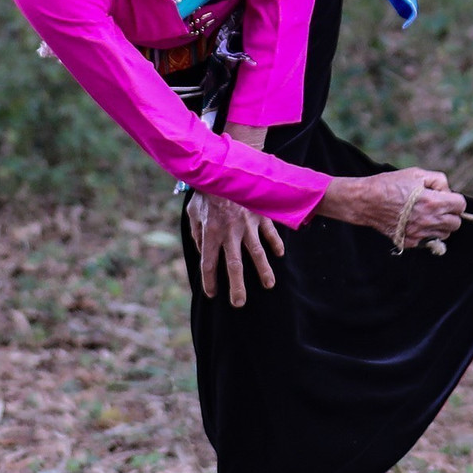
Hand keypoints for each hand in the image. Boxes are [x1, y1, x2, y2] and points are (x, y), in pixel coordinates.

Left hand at [187, 191, 284, 306]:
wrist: (224, 169)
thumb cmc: (206, 193)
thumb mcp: (193, 212)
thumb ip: (197, 234)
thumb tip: (201, 251)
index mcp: (210, 232)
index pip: (208, 263)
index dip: (209, 281)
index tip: (212, 294)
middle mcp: (229, 232)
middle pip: (234, 265)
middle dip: (237, 286)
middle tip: (239, 303)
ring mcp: (247, 225)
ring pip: (256, 252)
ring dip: (263, 270)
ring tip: (269, 285)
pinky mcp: (259, 215)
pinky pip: (269, 232)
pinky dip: (275, 243)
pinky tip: (279, 254)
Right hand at [320, 166, 465, 247]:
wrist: (366, 201)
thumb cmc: (390, 184)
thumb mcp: (416, 173)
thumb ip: (439, 181)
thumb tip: (447, 192)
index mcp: (434, 202)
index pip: (461, 206)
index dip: (454, 199)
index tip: (444, 197)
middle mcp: (429, 220)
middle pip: (456, 223)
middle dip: (450, 213)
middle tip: (437, 206)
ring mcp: (420, 233)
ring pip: (445, 234)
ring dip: (441, 225)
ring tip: (427, 215)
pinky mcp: (411, 241)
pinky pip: (429, 241)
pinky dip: (427, 233)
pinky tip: (416, 223)